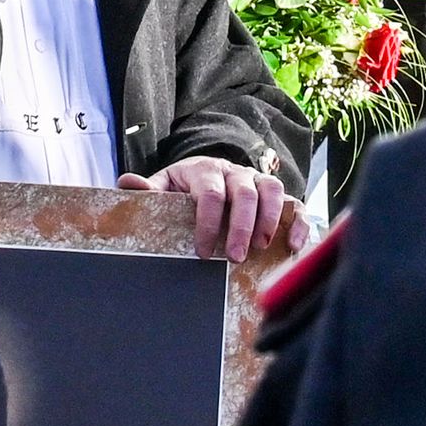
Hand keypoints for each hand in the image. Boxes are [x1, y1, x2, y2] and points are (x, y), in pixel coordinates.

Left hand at [124, 155, 306, 262]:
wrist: (206, 174)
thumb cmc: (183, 189)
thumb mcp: (163, 188)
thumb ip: (148, 190)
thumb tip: (127, 183)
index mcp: (203, 169)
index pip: (210, 192)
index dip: (208, 222)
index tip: (203, 251)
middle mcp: (235, 171)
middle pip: (244, 192)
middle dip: (242, 226)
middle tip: (236, 256)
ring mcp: (258, 181)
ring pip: (273, 190)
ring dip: (270, 219)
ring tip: (262, 248)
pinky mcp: (278, 195)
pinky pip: (295, 203)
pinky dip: (298, 222)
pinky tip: (294, 246)